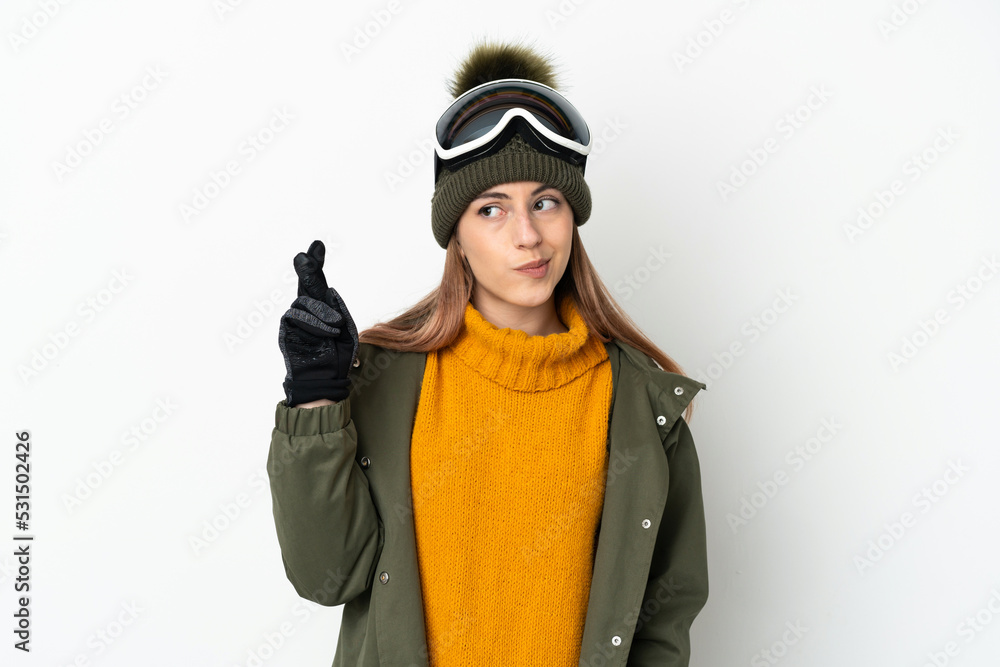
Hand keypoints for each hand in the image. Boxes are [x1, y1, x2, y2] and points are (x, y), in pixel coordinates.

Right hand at [277, 240, 358, 405]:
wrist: (324, 381)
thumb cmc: (337, 359)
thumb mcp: (347, 332)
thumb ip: (339, 310)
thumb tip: (329, 289)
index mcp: (323, 310)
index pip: (317, 284)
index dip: (315, 264)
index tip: (317, 246)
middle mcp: (307, 312)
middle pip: (306, 285)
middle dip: (308, 269)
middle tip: (305, 255)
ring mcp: (295, 321)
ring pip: (304, 301)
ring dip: (322, 311)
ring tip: (336, 327)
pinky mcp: (287, 330)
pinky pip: (297, 315)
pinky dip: (314, 321)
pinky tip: (328, 331)